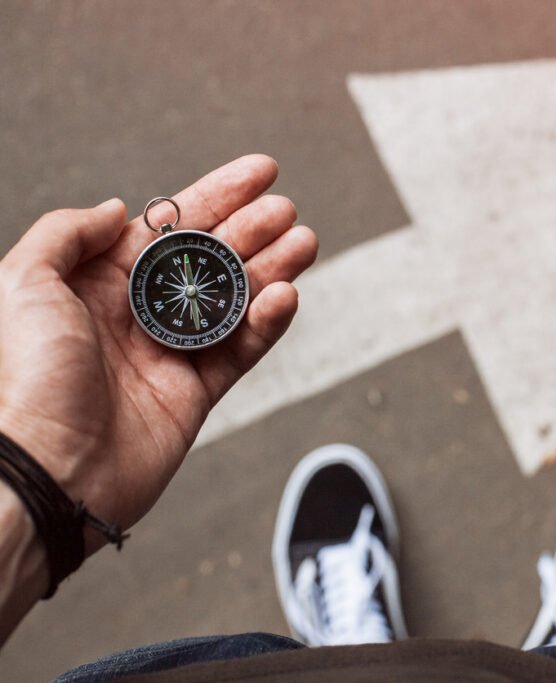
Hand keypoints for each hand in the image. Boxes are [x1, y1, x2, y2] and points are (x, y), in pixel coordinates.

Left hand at [0, 155, 317, 543]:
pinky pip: (242, 349)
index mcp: (98, 281)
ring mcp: (171, 352)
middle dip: (253, 229)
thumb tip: (118, 208)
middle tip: (286, 210)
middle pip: (211, 257)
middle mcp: (138, 312)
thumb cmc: (27, 379)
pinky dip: (268, 322)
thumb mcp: (22, 283)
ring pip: (236, 299)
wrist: (48, 470)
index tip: (261, 171)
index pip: (171, 225)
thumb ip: (66, 232)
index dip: (218, 194)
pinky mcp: (197, 393)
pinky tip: (285, 296)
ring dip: (273, 268)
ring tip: (304, 241)